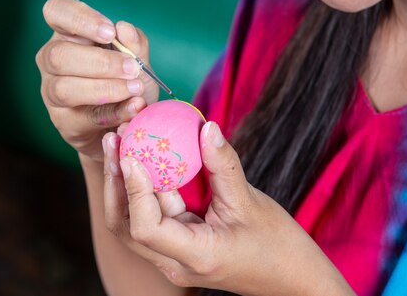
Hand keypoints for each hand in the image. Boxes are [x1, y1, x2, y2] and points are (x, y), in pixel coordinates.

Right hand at [36, 0, 158, 159]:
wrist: (127, 124)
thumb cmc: (126, 81)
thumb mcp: (137, 59)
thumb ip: (135, 43)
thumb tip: (124, 28)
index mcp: (68, 34)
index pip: (56, 12)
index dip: (80, 18)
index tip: (110, 32)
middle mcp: (52, 60)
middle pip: (59, 55)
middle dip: (101, 62)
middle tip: (132, 68)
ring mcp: (53, 92)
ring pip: (65, 89)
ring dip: (105, 88)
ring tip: (135, 90)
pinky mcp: (64, 122)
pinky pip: (85, 117)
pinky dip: (115, 113)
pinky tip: (134, 108)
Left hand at [102, 122, 354, 295]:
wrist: (292, 280)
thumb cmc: (278, 246)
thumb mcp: (250, 202)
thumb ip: (223, 165)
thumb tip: (206, 126)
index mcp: (194, 256)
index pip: (146, 227)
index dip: (134, 190)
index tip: (131, 155)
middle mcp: (174, 262)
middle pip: (126, 225)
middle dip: (116, 181)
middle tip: (114, 139)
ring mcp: (173, 256)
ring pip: (133, 220)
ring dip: (125, 182)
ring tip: (119, 142)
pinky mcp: (177, 245)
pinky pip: (152, 215)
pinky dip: (145, 187)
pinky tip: (142, 157)